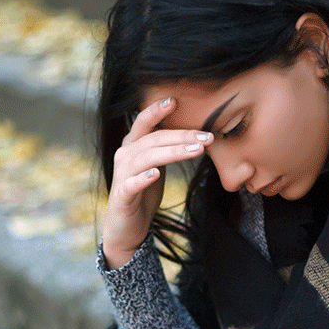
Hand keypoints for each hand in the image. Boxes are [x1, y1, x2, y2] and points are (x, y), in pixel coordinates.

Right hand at [102, 97, 212, 268]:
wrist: (126, 228)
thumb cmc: (143, 195)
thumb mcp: (156, 167)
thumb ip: (166, 149)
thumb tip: (194, 134)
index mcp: (132, 146)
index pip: (144, 123)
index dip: (157, 110)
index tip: (175, 100)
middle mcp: (124, 156)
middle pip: (153, 139)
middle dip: (182, 135)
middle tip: (208, 136)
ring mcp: (121, 176)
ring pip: (148, 158)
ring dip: (173, 152)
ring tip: (197, 150)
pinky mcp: (122, 196)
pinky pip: (132, 184)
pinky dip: (144, 178)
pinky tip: (156, 174)